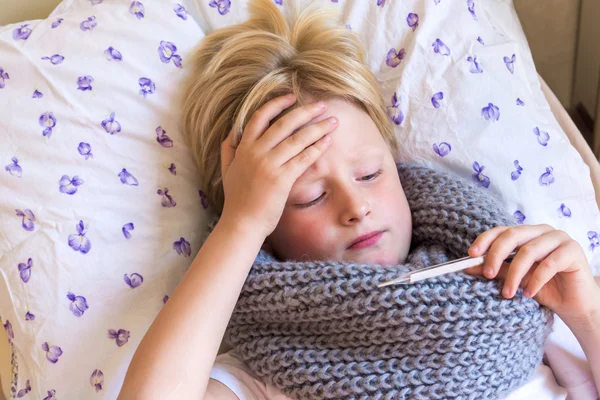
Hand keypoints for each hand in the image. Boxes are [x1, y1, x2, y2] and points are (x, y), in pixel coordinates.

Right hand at [219, 94, 337, 237]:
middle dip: (306, 111)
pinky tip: (328, 141)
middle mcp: (255, 152)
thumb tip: (232, 133)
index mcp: (243, 148)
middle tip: (322, 105)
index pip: (260, 117)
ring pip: (297, 139)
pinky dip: (317, 148)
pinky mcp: (281, 179)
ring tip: (332, 121)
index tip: (292, 97)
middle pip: (284, 123)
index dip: (277, 104)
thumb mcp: (227, 170)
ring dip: (318, 128)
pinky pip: (303, 158)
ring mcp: (268, 165)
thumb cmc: (237, 200)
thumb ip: (229, 149)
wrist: (242, 224)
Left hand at [464, 224, 599, 322]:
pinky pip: (549, 264)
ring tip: (507, 293)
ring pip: (529, 251)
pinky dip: (535, 280)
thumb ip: (495, 270)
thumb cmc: (543, 288)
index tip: (471, 254)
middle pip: (513, 235)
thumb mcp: (514, 278)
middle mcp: (542, 231)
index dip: (485, 240)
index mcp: (527, 233)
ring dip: (515, 274)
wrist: (573, 305)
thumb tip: (467, 268)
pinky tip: (528, 294)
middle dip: (496, 255)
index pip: (502, 230)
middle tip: (486, 274)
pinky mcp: (573, 251)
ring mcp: (560, 238)